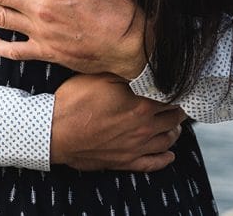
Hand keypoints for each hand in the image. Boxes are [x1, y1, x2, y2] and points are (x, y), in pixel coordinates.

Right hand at [50, 74, 184, 171]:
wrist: (55, 132)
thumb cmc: (75, 101)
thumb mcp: (100, 77)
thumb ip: (127, 74)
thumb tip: (146, 69)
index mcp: (142, 105)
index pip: (172, 97)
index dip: (176, 89)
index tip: (176, 84)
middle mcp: (145, 128)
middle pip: (174, 118)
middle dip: (177, 108)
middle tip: (175, 101)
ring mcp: (137, 147)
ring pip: (168, 140)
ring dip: (174, 131)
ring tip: (173, 123)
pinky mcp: (126, 162)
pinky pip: (154, 163)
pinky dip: (165, 159)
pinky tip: (169, 154)